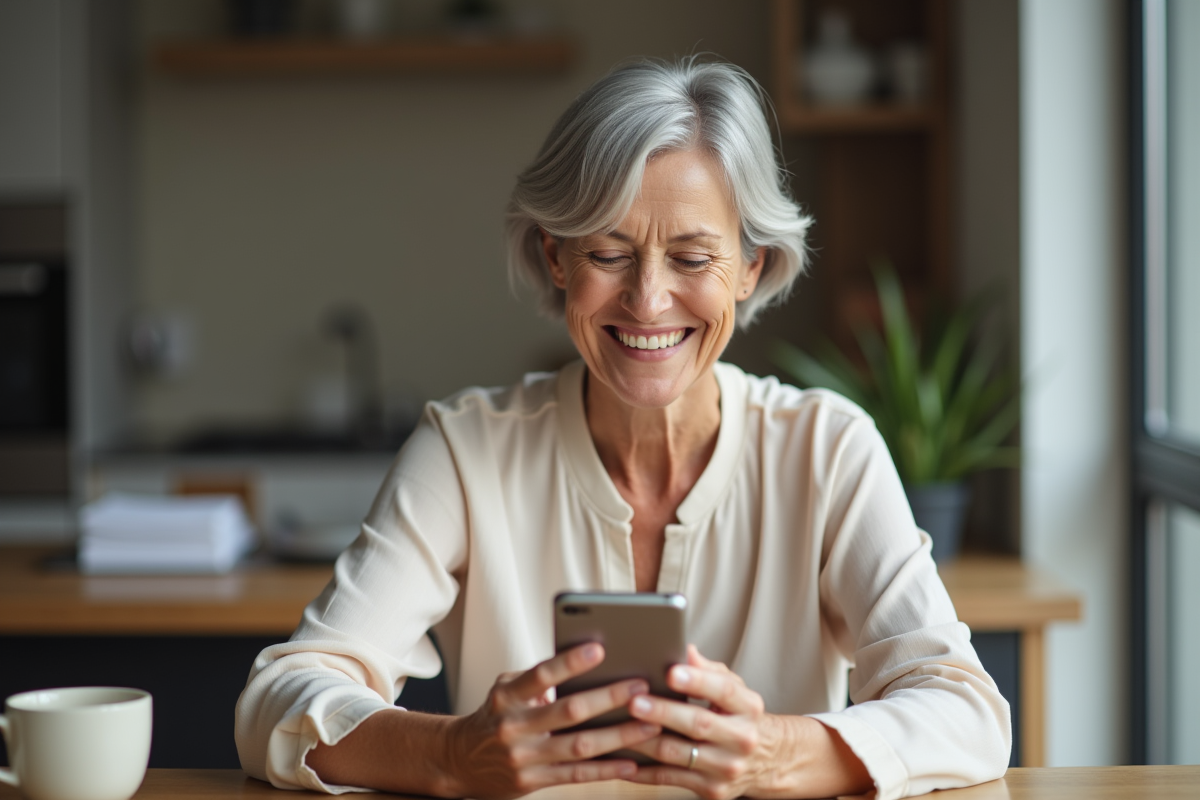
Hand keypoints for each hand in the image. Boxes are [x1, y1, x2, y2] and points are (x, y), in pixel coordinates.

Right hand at [445, 643, 662, 799]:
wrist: (459, 760)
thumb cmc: (496, 714)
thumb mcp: (507, 689)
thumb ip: (539, 678)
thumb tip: (587, 665)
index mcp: (507, 696)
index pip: (540, 674)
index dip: (570, 662)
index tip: (599, 648)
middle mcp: (514, 726)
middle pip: (568, 711)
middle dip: (609, 698)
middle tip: (642, 687)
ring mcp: (523, 757)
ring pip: (579, 746)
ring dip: (618, 736)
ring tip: (650, 725)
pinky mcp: (532, 781)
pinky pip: (575, 776)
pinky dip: (605, 769)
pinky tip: (631, 762)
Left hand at [624, 645, 771, 799]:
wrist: (766, 761)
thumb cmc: (739, 717)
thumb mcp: (735, 691)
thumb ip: (708, 670)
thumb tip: (684, 649)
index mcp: (748, 707)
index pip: (724, 691)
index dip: (697, 680)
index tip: (671, 672)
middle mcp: (742, 739)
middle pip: (698, 723)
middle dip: (663, 712)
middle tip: (634, 702)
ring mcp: (727, 768)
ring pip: (678, 754)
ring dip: (645, 741)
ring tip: (619, 728)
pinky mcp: (712, 790)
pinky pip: (670, 779)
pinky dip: (644, 770)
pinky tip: (624, 760)